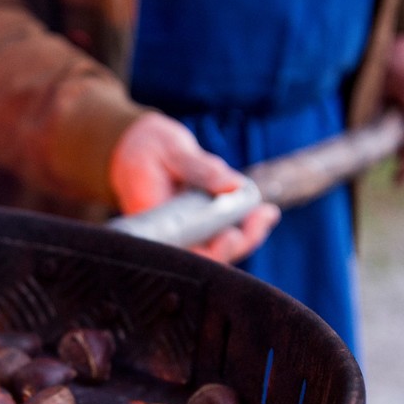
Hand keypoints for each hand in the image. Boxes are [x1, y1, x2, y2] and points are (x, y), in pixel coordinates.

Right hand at [109, 112, 279, 262]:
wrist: (135, 148)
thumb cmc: (145, 149)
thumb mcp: (170, 150)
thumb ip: (198, 167)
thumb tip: (232, 184)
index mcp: (152, 222)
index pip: (183, 251)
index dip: (209, 252)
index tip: (230, 235)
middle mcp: (169, 234)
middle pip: (205, 255)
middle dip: (238, 243)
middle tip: (262, 217)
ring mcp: (183, 232)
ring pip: (217, 247)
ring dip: (247, 234)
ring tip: (267, 213)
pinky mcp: (196, 224)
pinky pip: (221, 233)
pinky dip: (244, 225)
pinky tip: (263, 212)